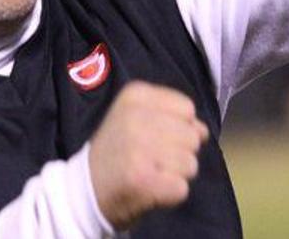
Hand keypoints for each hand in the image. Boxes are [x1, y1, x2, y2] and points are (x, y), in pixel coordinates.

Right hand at [88, 81, 208, 229]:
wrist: (85, 187)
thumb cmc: (118, 148)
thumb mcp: (137, 116)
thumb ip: (174, 116)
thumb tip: (203, 131)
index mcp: (134, 95)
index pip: (187, 108)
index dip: (178, 125)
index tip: (153, 135)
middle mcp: (135, 117)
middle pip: (192, 136)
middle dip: (179, 152)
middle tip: (151, 158)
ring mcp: (138, 149)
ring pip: (190, 163)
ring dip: (175, 174)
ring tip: (149, 172)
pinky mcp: (143, 180)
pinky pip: (182, 188)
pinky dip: (169, 194)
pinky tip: (148, 188)